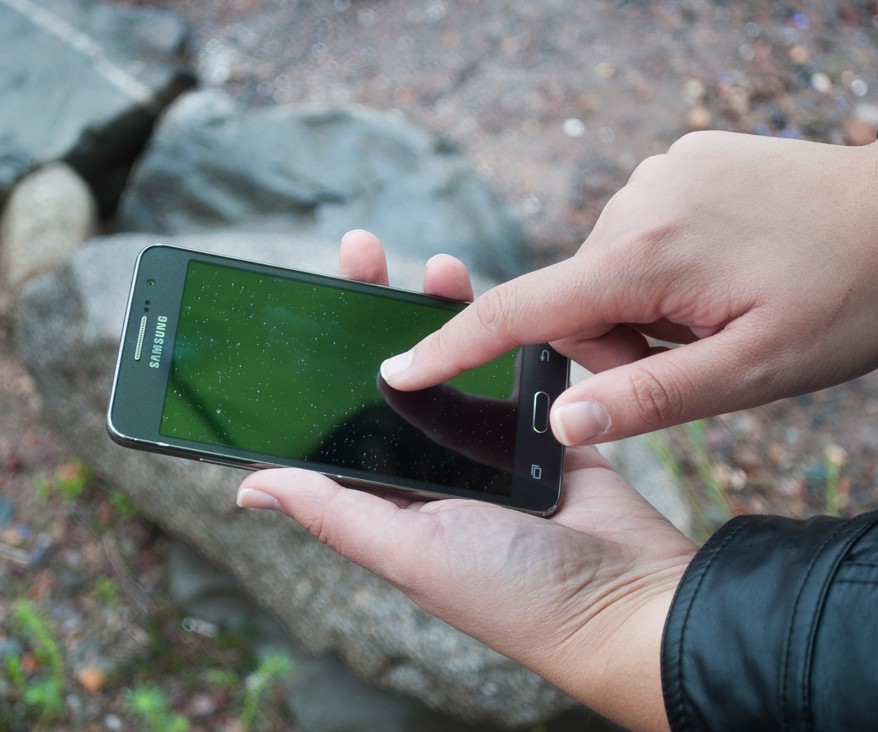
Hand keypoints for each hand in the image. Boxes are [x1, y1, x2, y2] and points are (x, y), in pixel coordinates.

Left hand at [237, 230, 696, 731]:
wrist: (628, 600)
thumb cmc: (513, 593)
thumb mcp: (409, 552)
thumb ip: (334, 513)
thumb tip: (249, 487)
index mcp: (392, 499)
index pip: (342, 417)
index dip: (321, 362)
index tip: (304, 305)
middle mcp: (435, 470)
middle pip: (394, 378)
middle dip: (374, 314)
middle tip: (361, 253)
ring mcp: (488, 447)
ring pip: (453, 365)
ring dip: (438, 313)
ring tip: (431, 266)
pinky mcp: (539, 431)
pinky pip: (514, 372)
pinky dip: (502, 336)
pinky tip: (486, 298)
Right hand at [379, 126, 877, 444]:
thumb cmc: (845, 297)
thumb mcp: (754, 372)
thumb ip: (650, 399)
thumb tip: (560, 421)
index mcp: (645, 256)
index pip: (522, 310)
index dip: (453, 345)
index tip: (397, 367)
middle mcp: (635, 204)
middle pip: (574, 302)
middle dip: (616, 345)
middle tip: (696, 356)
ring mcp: (655, 177)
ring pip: (606, 276)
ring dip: (643, 312)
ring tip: (719, 313)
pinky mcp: (675, 168)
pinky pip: (635, 239)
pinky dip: (661, 275)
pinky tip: (723, 275)